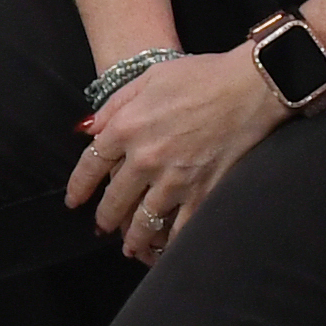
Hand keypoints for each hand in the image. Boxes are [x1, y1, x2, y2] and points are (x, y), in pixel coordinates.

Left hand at [62, 49, 284, 259]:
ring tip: (129, 247)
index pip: (90, 164)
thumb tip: (89, 129)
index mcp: (128, 127)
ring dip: (133, 238)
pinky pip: (180, 228)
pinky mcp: (203, 192)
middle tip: (102, 226)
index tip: (74, 200)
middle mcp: (145, 158)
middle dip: (105, 217)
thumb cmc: (203, 75)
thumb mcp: (150, 77)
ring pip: (143, 221)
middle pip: (114, 199)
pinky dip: (170, 243)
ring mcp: (174, 179)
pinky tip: (164, 250)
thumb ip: (116, 104)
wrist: (250, 87)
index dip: (78, 186)